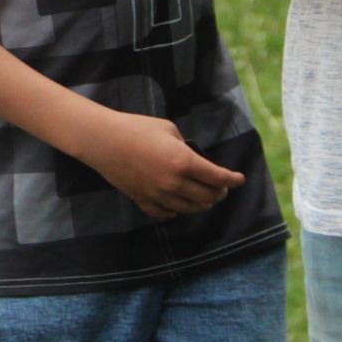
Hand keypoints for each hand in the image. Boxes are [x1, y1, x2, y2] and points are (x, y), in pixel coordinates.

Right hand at [72, 110, 244, 219]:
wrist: (102, 140)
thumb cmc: (135, 127)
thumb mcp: (168, 128)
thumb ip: (185, 146)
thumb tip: (193, 157)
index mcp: (183, 162)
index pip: (218, 178)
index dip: (233, 179)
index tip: (240, 179)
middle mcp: (175, 183)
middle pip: (208, 197)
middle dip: (220, 192)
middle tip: (222, 187)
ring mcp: (159, 195)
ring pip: (190, 209)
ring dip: (201, 203)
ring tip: (204, 197)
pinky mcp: (143, 200)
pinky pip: (166, 214)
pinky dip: (176, 212)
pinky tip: (178, 207)